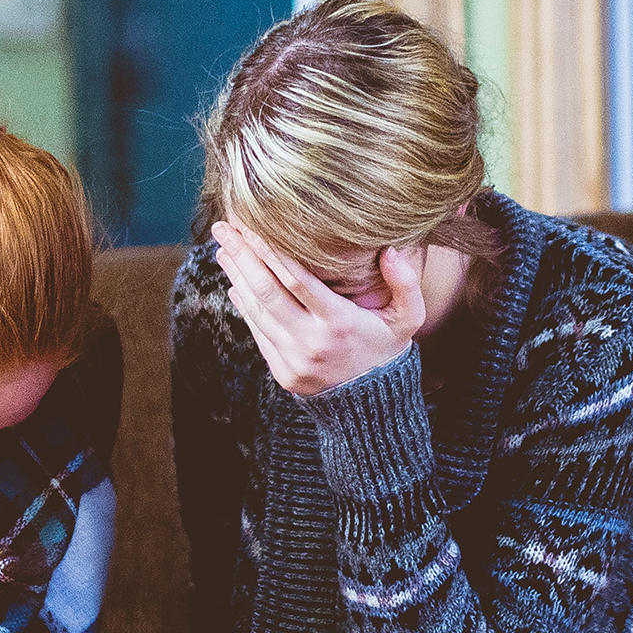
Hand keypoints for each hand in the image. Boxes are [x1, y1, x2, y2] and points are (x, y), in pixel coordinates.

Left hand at [212, 221, 426, 396]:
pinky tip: (236, 282)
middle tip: (224, 229)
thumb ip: (406, 284)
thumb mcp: (408, 319)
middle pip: (267, 291)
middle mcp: (312, 342)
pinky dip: (244, 305)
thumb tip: (391, 250)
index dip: (271, 251)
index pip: (297, 280)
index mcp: (340, 323)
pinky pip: (258, 332)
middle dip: (242, 256)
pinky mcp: (282, 373)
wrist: (373, 407)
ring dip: (237, 277)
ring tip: (224, 249)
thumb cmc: (388, 350)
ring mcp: (294, 360)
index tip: (252, 226)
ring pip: (257, 311)